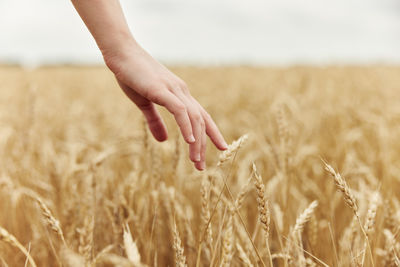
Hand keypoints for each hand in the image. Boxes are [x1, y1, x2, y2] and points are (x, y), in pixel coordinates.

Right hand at [103, 44, 227, 169]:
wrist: (120, 54)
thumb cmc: (132, 76)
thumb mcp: (144, 103)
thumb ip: (154, 121)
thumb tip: (163, 141)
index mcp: (180, 95)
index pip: (202, 116)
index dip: (213, 132)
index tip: (222, 148)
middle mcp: (182, 92)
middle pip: (201, 121)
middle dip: (204, 145)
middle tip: (201, 167)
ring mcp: (174, 90)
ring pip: (193, 119)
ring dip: (196, 141)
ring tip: (196, 161)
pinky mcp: (162, 89)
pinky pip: (180, 110)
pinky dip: (186, 126)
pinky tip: (190, 140)